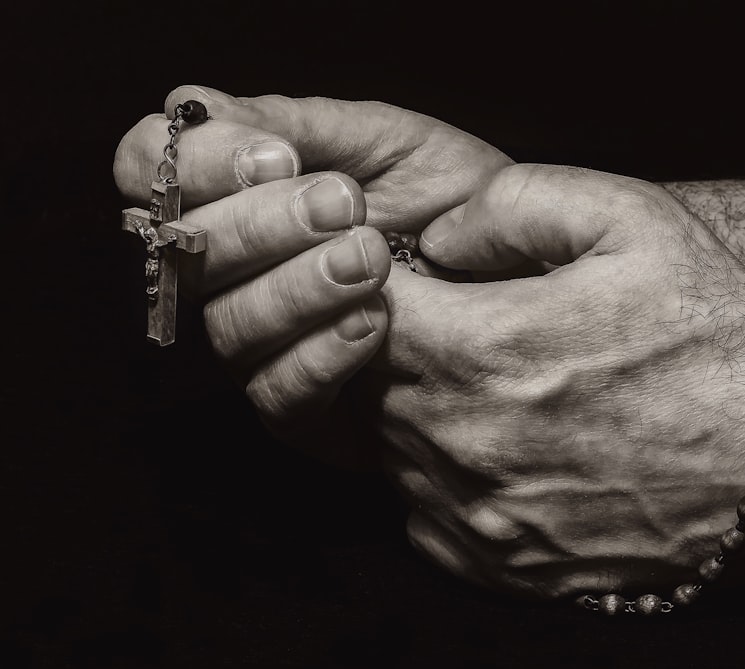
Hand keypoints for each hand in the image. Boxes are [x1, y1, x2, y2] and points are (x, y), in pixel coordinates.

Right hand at [113, 86, 511, 458]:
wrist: (518, 277)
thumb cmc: (452, 204)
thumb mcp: (389, 143)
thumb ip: (298, 123)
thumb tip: (200, 108)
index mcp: (240, 195)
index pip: (150, 170)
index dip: (198, 163)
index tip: (278, 157)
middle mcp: (235, 272)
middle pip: (188, 252)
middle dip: (262, 224)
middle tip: (342, 205)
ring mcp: (262, 342)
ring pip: (229, 325)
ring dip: (298, 287)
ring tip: (371, 260)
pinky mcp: (301, 407)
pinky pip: (276, 395)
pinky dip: (320, 356)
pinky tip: (371, 324)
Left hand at [364, 164, 744, 596]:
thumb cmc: (714, 332)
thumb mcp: (629, 218)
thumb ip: (510, 204)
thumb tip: (435, 239)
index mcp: (480, 352)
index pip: (356, 308)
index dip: (372, 281)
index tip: (413, 273)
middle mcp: (463, 445)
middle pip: (365, 384)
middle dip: (392, 345)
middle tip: (455, 322)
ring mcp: (481, 515)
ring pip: (389, 451)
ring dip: (416, 410)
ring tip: (489, 382)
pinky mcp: (504, 564)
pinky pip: (423, 516)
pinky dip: (441, 479)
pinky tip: (499, 448)